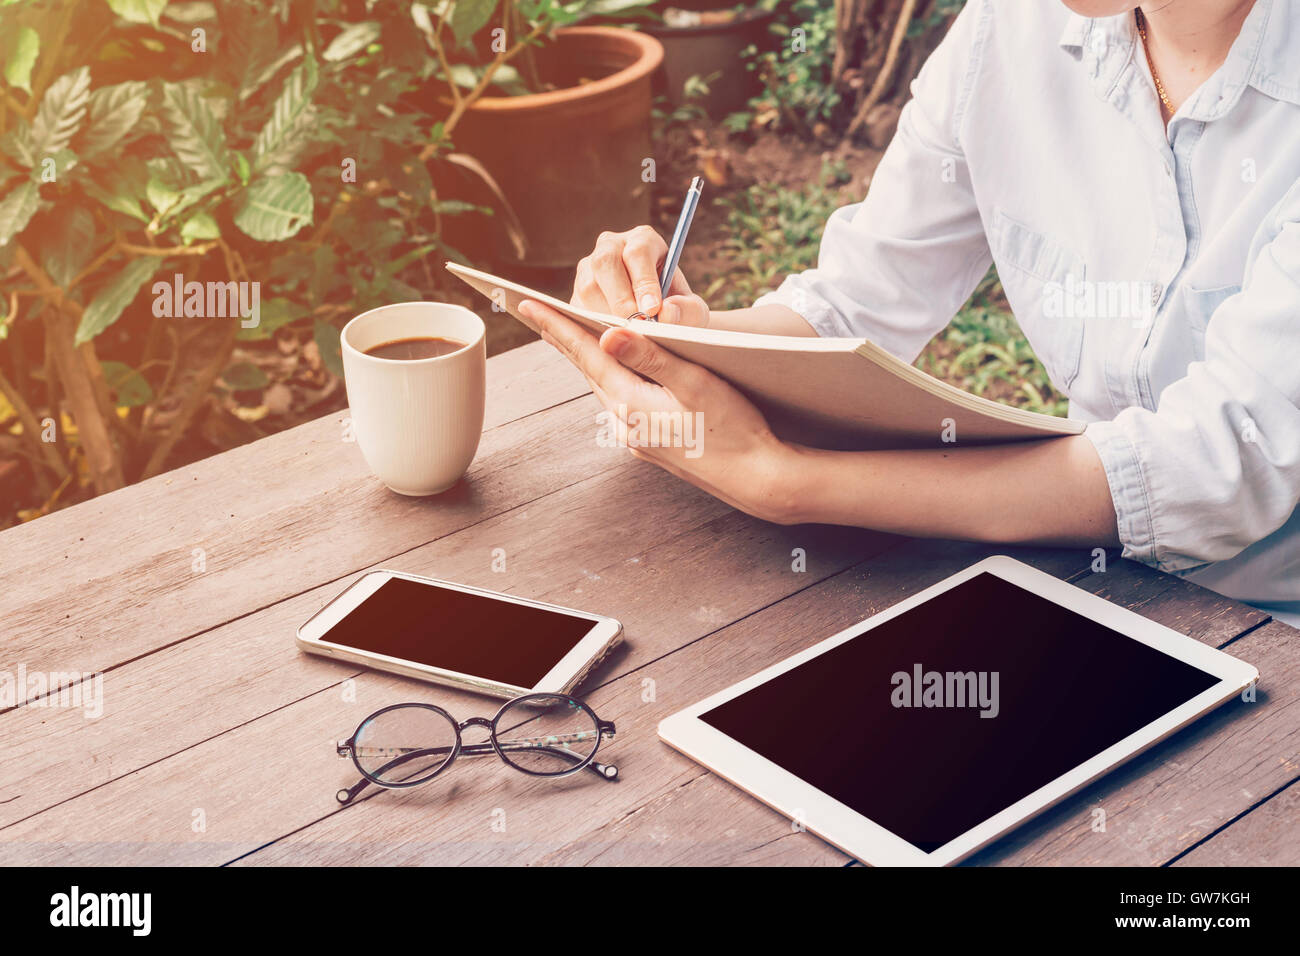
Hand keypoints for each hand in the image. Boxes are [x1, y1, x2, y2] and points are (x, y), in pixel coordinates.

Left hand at [519, 298, 798, 522]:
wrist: (759, 480)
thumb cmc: (736, 429)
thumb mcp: (696, 384)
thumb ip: (651, 357)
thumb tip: (608, 334)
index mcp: (632, 405)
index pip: (586, 355)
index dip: (555, 326)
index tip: (525, 304)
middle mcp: (626, 424)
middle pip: (589, 370)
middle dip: (564, 338)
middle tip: (537, 310)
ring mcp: (637, 438)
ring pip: (606, 386)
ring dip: (589, 358)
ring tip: (568, 331)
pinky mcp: (651, 444)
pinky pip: (623, 401)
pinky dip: (614, 377)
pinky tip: (617, 367)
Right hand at [572, 225, 710, 326]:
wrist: (658, 323)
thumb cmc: (677, 311)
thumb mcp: (692, 311)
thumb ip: (688, 310)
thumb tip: (668, 312)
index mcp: (643, 241)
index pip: (638, 253)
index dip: (644, 281)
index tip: (652, 310)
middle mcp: (611, 247)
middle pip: (605, 262)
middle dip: (620, 298)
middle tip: (635, 327)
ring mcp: (588, 269)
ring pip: (588, 286)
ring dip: (606, 314)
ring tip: (626, 338)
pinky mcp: (576, 293)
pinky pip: (577, 308)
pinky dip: (592, 326)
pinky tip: (611, 343)